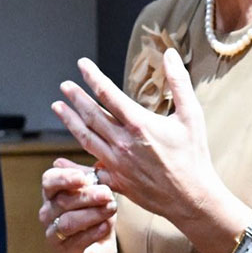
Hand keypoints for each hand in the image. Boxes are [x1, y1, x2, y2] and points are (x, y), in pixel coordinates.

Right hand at [38, 158, 117, 252]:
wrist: (102, 247)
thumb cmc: (97, 214)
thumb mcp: (97, 192)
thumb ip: (93, 177)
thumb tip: (97, 161)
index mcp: (52, 193)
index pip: (49, 180)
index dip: (64, 178)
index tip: (83, 178)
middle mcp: (47, 213)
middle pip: (62, 201)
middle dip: (87, 196)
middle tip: (108, 194)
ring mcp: (53, 234)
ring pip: (68, 222)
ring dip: (92, 214)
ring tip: (111, 209)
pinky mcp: (64, 252)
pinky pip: (76, 241)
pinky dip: (93, 232)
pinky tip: (106, 226)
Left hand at [53, 51, 219, 227]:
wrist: (191, 198)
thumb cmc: (193, 155)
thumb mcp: (191, 115)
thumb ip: (179, 82)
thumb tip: (171, 54)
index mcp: (139, 124)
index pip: (108, 93)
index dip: (92, 77)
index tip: (82, 65)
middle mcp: (123, 143)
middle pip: (91, 115)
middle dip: (75, 97)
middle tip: (64, 86)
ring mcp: (116, 163)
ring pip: (85, 138)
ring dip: (69, 121)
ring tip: (58, 107)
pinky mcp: (115, 181)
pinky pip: (89, 168)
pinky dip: (72, 163)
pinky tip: (60, 157)